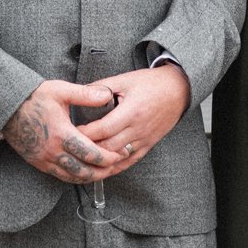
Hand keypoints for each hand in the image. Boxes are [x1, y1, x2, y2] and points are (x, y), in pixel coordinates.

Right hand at [3, 79, 118, 182]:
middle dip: (105, 170)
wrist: (6, 106)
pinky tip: (85, 172)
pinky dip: (76, 177)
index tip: (121, 153)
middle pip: (85, 171)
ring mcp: (44, 159)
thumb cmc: (32, 97)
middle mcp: (53, 151)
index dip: (110, 157)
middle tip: (118, 164)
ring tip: (105, 170)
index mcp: (61, 134)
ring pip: (73, 177)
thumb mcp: (60, 90)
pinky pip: (60, 176)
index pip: (92, 154)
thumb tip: (107, 95)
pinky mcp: (37, 162)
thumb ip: (85, 95)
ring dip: (91, 177)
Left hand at [76, 62, 190, 173]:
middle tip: (71, 147)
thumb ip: (102, 87)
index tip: (69, 132)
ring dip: (99, 160)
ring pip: (118, 158)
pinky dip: (114, 166)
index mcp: (132, 111)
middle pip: (108, 147)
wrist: (178, 90)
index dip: (84, 133)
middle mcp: (138, 129)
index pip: (103, 129)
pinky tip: (101, 167)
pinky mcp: (148, 145)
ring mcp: (144, 140)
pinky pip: (129, 162)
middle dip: (88, 149)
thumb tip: (80, 91)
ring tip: (82, 158)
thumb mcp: (125, 79)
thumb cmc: (152, 83)